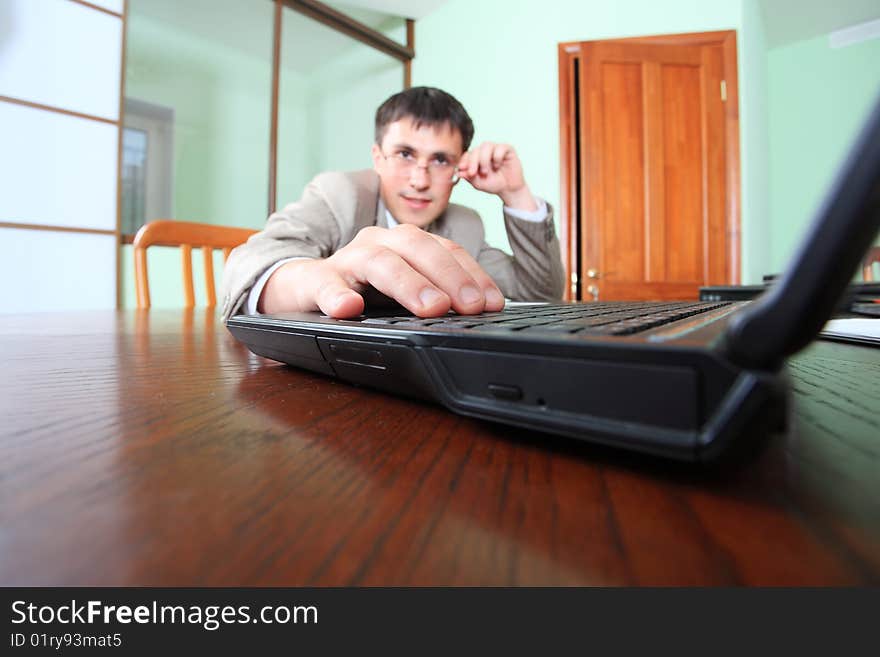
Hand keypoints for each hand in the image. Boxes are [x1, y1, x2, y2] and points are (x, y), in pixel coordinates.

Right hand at [258, 224, 505, 317]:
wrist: (303, 289)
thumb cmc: (363, 291)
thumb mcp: (404, 292)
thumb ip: (436, 297)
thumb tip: (478, 316)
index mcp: (405, 244)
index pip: (446, 251)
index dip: (473, 274)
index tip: (493, 303)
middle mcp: (379, 243)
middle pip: (418, 248)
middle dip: (449, 276)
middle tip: (470, 307)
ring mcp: (346, 260)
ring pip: (379, 261)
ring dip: (408, 283)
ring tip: (431, 307)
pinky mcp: (315, 280)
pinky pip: (325, 284)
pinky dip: (337, 296)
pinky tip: (348, 309)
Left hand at [457, 142, 536, 211]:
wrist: (509, 190)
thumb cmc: (494, 184)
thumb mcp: (478, 183)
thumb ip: (468, 177)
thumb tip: (458, 172)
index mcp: (477, 157)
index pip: (468, 154)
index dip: (464, 160)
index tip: (462, 168)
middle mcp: (486, 151)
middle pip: (476, 149)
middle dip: (472, 162)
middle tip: (472, 173)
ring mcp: (497, 149)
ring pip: (487, 146)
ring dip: (483, 159)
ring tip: (485, 172)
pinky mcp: (508, 149)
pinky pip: (500, 148)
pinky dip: (497, 157)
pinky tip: (497, 166)